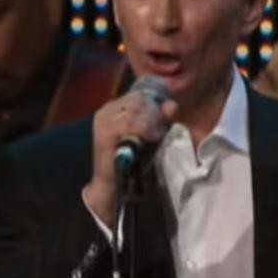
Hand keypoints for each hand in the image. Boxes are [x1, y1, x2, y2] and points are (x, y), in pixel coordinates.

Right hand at [84, 90, 177, 226]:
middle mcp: (106, 110)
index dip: (155, 104)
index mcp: (114, 107)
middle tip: (162, 129)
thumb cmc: (131, 157)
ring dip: (151, 121)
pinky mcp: (105, 132)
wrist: (112, 182)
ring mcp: (104, 120)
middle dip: (154, 113)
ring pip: (135, 110)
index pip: (138, 95)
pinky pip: (129, 123)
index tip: (165, 118)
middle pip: (137, 101)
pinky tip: (153, 137)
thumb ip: (160, 119)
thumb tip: (173, 105)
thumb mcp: (149, 134)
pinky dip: (145, 128)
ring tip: (158, 135)